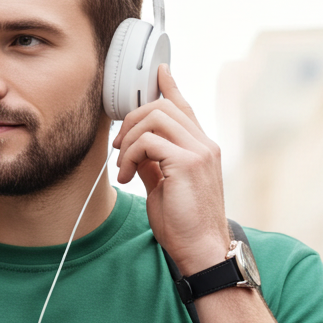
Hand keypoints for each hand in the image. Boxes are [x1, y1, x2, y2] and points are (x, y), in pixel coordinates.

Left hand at [112, 65, 228, 275]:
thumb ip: (153, 162)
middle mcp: (204, 144)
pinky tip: (127, 176)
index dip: (170, 87)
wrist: (201, 250)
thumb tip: (135, 148)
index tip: (159, 72)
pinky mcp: (187, 163)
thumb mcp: (164, 186)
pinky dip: (130, 155)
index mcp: (202, 148)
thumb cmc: (184, 225)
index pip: (185, 107)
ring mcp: (198, 151)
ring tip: (122, 166)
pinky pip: (148, 141)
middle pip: (162, 107)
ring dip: (129, 139)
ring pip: (154, 117)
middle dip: (131, 121)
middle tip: (118, 148)